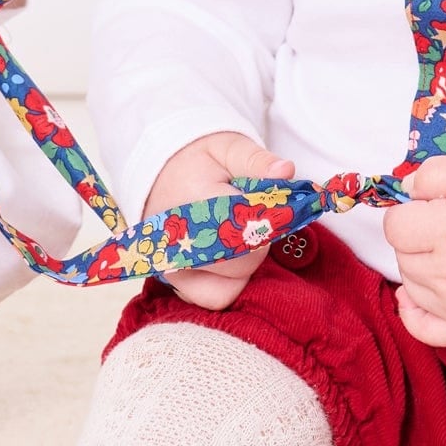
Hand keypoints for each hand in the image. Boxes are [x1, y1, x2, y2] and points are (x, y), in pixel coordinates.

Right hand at [143, 131, 295, 310]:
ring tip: (238, 235)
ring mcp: (173, 267)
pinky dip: (232, 282)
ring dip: (247, 265)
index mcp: (192, 201)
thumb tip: (286, 170)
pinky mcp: (176, 284)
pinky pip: (216, 297)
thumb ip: (257, 160)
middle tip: (252, 219)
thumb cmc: (199, 161)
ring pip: (233, 284)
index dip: (269, 222)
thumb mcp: (228, 147)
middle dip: (260, 242)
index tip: (271, 207)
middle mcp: (176, 241)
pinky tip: (230, 255)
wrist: (159, 175)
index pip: (248, 230)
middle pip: (244, 262)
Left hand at [383, 158, 445, 344]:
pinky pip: (425, 330)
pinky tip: (412, 297)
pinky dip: (413, 315)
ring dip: (420, 266)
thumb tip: (404, 192)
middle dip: (416, 237)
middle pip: (401, 255)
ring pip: (410, 285)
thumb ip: (434, 174)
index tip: (434, 206)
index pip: (394, 226)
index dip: (409, 211)